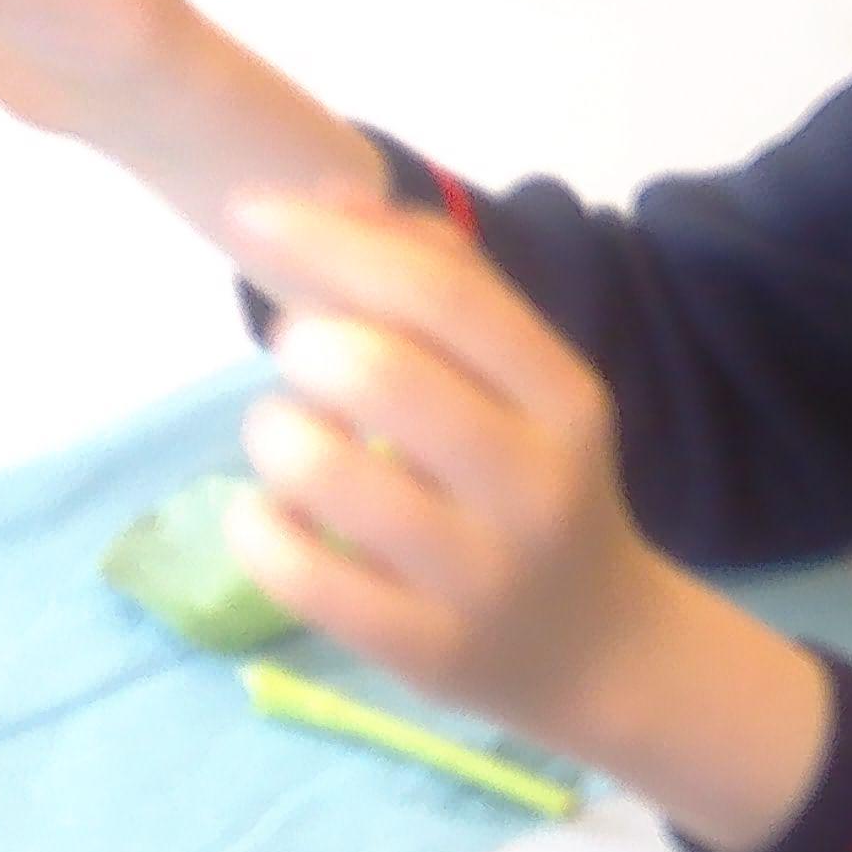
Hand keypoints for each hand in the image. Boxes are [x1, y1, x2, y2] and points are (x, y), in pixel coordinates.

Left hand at [222, 195, 833, 850]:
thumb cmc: (535, 488)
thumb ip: (442, 284)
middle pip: (377, 373)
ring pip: (320, 471)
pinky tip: (276, 520)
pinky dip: (256, 529)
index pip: (441, 293)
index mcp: (566, 402)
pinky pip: (297, 573)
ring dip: (275, 435)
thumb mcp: (527, 384)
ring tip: (295, 447)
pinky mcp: (427, 651)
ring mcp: (484, 578)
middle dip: (304, 347)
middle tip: (305, 365)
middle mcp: (538, 487)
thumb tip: (327, 199)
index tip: (250, 214)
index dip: (330, 241)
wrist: (601, 650)